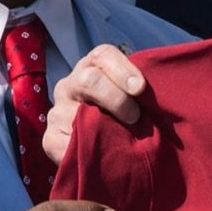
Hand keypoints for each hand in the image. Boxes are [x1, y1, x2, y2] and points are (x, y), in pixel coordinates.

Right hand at [44, 44, 144, 163]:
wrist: (101, 145)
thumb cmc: (126, 113)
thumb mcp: (134, 97)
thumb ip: (140, 91)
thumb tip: (161, 96)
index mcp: (93, 67)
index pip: (103, 55)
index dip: (123, 69)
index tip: (140, 88)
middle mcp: (70, 85)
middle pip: (88, 80)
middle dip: (116, 99)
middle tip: (134, 116)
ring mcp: (57, 111)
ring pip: (76, 115)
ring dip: (104, 130)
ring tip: (121, 140)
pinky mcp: (50, 138)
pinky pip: (66, 144)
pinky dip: (88, 151)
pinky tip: (102, 155)